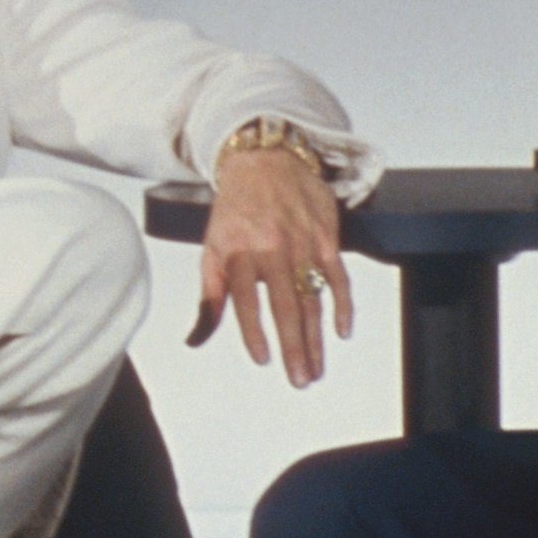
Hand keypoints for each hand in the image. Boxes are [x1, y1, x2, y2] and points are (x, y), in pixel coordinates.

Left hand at [190, 148, 351, 385]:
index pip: (244, 300)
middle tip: (301, 379)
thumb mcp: (211, 246)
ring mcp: (301, 243)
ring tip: (316, 367)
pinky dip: (342, 304)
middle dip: (293, 345)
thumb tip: (195, 338)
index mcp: (237, 251)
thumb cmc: (234, 210)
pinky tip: (341, 330)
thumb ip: (209, 293)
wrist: (264, 159)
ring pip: (311, 297)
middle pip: (283, 304)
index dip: (253, 331)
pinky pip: (337, 276)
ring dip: (316, 336)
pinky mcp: (326, 237)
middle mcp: (270, 249)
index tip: (263, 360)